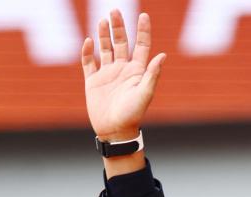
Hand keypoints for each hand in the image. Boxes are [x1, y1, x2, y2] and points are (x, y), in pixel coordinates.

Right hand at [82, 10, 165, 141]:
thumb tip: (163, 55)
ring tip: (102, 20)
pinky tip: (88, 41)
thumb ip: (152, 74)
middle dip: (118, 27)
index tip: (143, 15)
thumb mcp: (144, 94)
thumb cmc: (133, 115)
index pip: (141, 45)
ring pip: (105, 49)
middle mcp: (123, 69)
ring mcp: (107, 74)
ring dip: (104, 35)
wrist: (115, 131)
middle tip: (115, 10)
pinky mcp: (93, 81)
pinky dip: (87, 52)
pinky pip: (89, 63)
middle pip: (121, 42)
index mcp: (137, 71)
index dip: (143, 31)